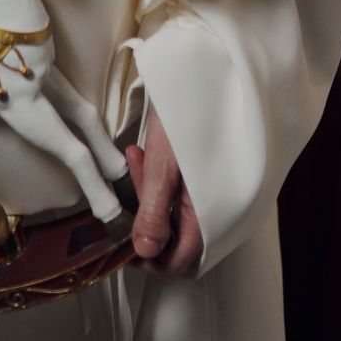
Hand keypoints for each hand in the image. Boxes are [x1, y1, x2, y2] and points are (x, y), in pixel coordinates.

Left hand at [125, 106, 202, 278]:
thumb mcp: (165, 164)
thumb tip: (143, 251)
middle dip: (146, 224)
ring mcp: (217, 197)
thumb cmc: (189, 115)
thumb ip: (154, 211)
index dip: (146, 259)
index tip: (122, 241)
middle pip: (176, 244)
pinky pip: (183, 199)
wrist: (210, 76)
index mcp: (209, 217)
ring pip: (177, 220)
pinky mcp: (210, 181)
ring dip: (151, 201)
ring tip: (136, 164)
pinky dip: (162, 187)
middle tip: (127, 199)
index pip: (176, 264)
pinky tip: (147, 159)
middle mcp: (218, 214)